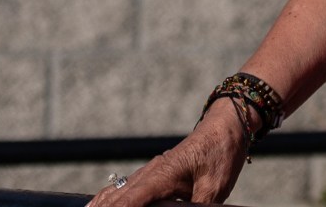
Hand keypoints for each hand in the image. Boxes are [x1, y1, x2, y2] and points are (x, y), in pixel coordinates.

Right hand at [89, 101, 250, 206]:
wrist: (227, 126)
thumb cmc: (221, 153)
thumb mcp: (215, 188)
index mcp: (161, 175)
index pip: (128, 202)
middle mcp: (149, 173)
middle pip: (114, 198)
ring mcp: (149, 172)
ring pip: (114, 192)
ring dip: (101, 205)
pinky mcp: (154, 173)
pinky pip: (123, 187)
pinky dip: (108, 198)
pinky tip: (99, 205)